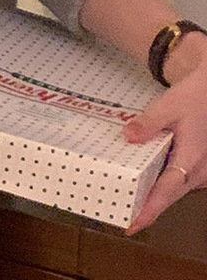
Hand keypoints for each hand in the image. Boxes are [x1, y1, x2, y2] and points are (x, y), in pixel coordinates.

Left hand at [123, 37, 206, 234]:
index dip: (148, 211)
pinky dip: (162, 181)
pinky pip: (179, 178)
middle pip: (169, 196)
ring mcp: (202, 169)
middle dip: (147, 208)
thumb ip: (148, 123)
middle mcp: (199, 170)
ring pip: (174, 188)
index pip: (166, 193)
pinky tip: (144, 176)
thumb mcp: (168, 106)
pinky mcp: (199, 164)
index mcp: (191, 159)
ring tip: (129, 198)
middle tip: (124, 217)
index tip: (132, 225)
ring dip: (154, 194)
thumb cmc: (197, 97)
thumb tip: (129, 137)